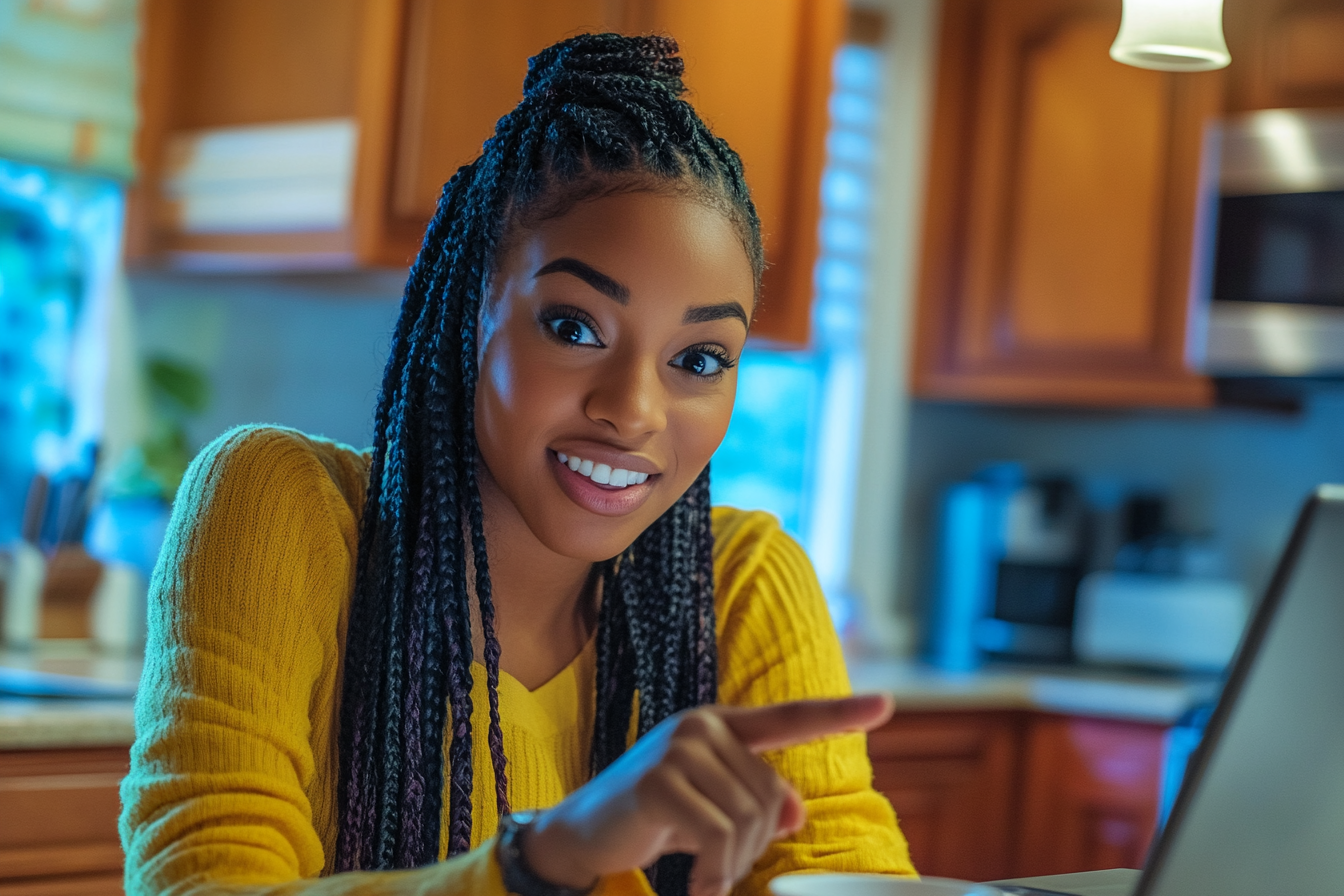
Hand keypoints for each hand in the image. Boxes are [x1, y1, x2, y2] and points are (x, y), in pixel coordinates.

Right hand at [522, 693, 894, 895]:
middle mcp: (701, 726)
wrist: (582, 834)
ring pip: (749, 819)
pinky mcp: (660, 781)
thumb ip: (757, 802)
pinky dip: (715, 870)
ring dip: (731, 862)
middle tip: (717, 863)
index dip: (840, 713)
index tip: (886, 705)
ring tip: (704, 871)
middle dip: (753, 843)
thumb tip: (796, 810)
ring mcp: (679, 748)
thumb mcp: (710, 808)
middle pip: (772, 796)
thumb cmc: (651, 818)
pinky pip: (719, 835)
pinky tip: (696, 880)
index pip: (788, 717)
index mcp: (719, 725)